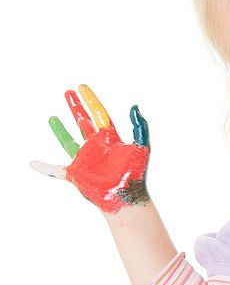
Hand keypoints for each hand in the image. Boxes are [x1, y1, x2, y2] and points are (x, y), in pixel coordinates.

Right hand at [30, 84, 150, 214]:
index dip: (91, 100)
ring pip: (68, 141)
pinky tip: (33, 163)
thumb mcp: (142, 147)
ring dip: (60, 130)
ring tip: (52, 118)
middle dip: (76, 107)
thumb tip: (135, 107)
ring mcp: (85, 159)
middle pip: (83, 122)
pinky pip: (55, 169)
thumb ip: (140, 127)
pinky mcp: (76, 173)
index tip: (83, 87)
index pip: (99, 114)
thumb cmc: (136, 174)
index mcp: (110, 138)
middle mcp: (96, 146)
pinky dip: (44, 167)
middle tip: (68, 92)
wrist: (126, 196)